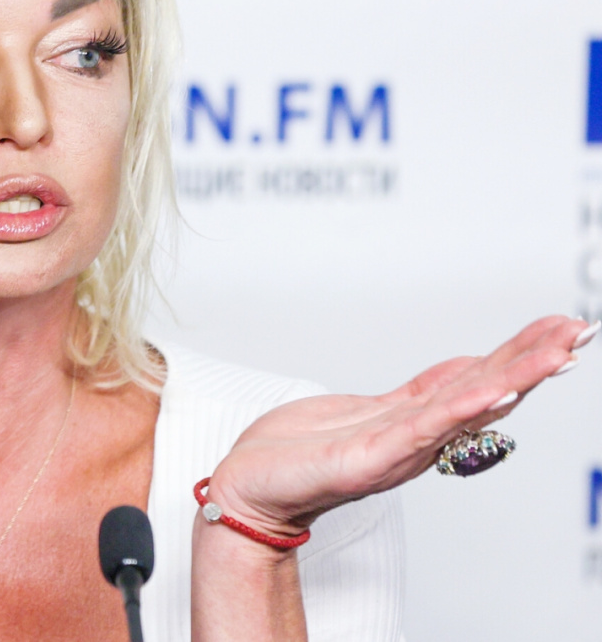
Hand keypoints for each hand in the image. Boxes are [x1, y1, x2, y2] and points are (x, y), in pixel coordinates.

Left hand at [204, 315, 592, 538]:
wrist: (249, 489)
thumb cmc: (298, 451)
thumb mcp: (366, 412)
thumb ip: (417, 397)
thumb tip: (465, 369)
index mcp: (413, 422)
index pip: (476, 380)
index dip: (521, 355)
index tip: (564, 328)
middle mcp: (413, 438)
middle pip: (483, 392)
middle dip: (533, 362)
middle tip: (580, 332)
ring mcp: (394, 450)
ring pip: (463, 408)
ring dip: (512, 380)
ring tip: (555, 354)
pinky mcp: (366, 460)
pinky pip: (420, 430)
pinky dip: (459, 409)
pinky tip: (492, 390)